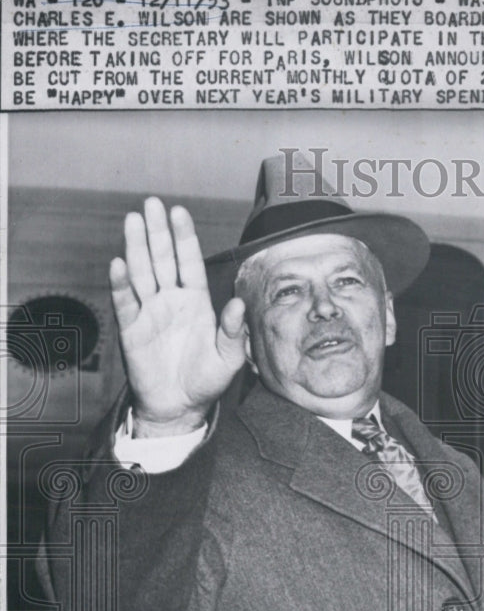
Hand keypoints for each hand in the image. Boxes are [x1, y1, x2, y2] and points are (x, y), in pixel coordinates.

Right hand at [110, 198, 246, 436]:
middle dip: (157, 232)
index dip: (184, 238)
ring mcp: (150, 312)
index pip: (189, 262)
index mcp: (197, 302)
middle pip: (162, 259)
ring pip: (141, 273)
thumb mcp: (228, 359)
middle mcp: (172, 301)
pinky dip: (121, 283)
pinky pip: (125, 302)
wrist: (180, 407)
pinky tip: (118, 263)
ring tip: (132, 220)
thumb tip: (237, 304)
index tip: (179, 212)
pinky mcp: (132, 328)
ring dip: (136, 247)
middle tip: (152, 203)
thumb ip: (232, 332)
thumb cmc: (206, 381)